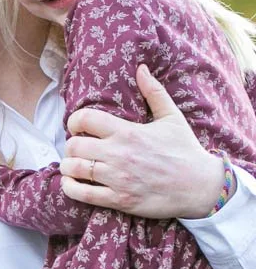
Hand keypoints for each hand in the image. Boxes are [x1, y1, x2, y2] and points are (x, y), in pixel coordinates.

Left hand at [60, 65, 223, 217]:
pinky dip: (70, 188)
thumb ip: (154, 92)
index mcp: (128, 132)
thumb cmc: (186, 150)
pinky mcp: (120, 199)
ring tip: (73, 165)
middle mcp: (120, 154)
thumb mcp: (172, 117)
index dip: (74, 121)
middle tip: (77, 148)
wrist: (201, 186)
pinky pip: (83, 194)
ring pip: (75, 169)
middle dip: (71, 145)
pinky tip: (71, 182)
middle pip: (75, 145)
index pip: (85, 119)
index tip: (77, 127)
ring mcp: (118, 178)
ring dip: (68, 166)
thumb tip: (141, 68)